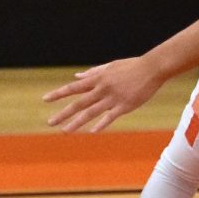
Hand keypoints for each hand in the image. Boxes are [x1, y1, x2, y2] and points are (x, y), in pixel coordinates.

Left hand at [44, 55, 163, 131]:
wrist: (152, 68)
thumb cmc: (132, 66)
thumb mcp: (110, 66)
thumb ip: (93, 72)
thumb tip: (77, 76)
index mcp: (98, 78)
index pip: (74, 87)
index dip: (59, 94)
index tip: (46, 99)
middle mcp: (102, 88)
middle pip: (79, 103)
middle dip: (63, 113)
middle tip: (50, 122)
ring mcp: (113, 98)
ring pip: (91, 112)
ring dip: (77, 123)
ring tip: (64, 131)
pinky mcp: (125, 105)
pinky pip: (110, 117)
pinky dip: (101, 124)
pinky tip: (92, 132)